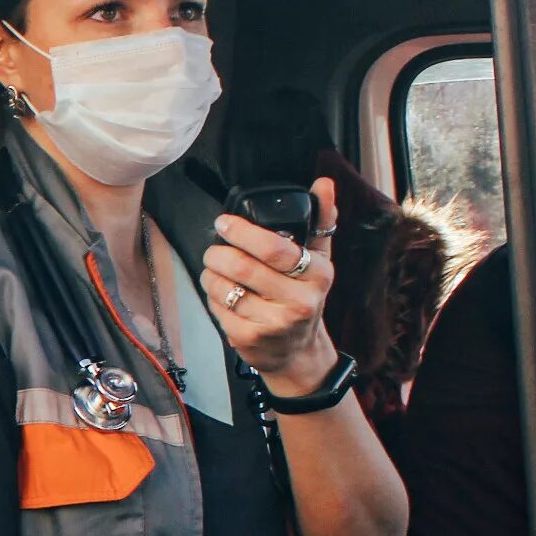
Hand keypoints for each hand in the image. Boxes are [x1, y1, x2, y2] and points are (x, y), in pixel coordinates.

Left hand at [202, 175, 341, 396]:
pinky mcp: (249, 339)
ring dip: (211, 275)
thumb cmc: (304, 297)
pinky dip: (213, 297)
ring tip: (216, 271)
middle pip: (242, 268)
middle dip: (218, 254)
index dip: (243, 232)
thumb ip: (320, 220)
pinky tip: (223, 295)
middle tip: (214, 250)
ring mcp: (274, 323)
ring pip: (224, 287)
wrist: (298, 352)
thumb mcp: (319, 260)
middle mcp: (299, 300)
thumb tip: (324, 183)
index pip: (276, 249)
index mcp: (317, 274)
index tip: (224, 222)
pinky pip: (217, 308)